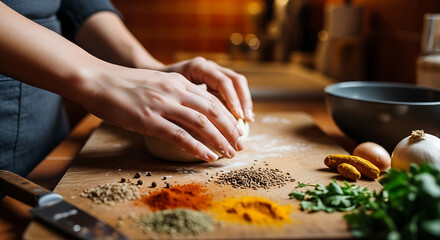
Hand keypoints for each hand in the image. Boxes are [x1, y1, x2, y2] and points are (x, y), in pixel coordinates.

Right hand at [82, 65, 243, 160]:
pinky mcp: (148, 120)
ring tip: (229, 153)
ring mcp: (162, 105)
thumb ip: (174, 93)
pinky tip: (207, 156)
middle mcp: (175, 91)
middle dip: (231, 129)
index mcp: (178, 82)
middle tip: (240, 144)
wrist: (96, 80)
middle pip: (214, 111)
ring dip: (219, 140)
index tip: (237, 130)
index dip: (228, 116)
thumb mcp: (156, 82)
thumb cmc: (124, 85)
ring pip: (201, 123)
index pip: (212, 99)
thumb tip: (188, 110)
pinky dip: (197, 147)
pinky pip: (179, 136)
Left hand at [160, 57, 253, 121]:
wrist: (150, 78)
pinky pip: (232, 90)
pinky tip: (241, 118)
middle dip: (243, 101)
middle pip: (235, 80)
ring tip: (248, 121)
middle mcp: (209, 66)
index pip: (223, 82)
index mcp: (198, 67)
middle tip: (246, 120)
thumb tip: (201, 126)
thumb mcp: (168, 95)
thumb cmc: (157, 88)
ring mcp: (213, 72)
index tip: (238, 117)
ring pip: (237, 84)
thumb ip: (184, 106)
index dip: (233, 100)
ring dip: (244, 102)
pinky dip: (238, 103)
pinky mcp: (214, 80)